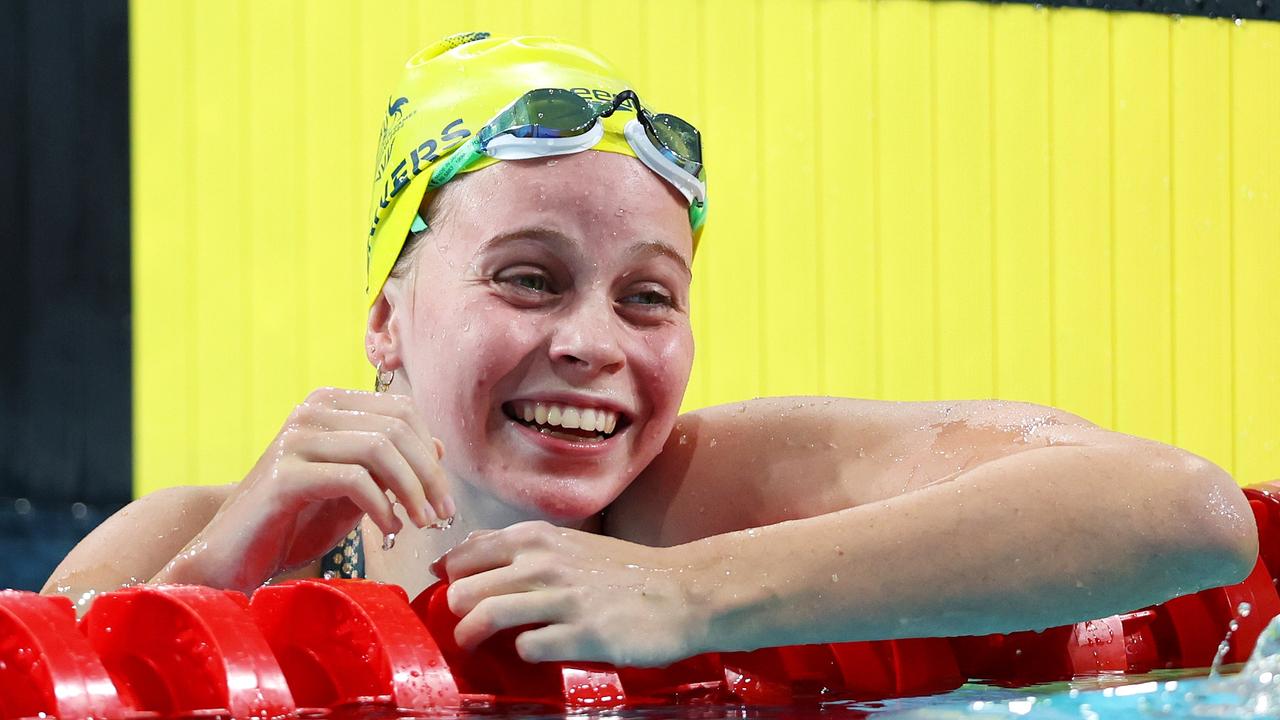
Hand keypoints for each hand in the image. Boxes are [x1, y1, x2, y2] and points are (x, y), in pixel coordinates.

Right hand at [157, 387, 452, 590]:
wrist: (231, 556)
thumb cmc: (295, 523)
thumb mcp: (353, 491)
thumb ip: (389, 466)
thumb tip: (439, 447)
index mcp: (330, 405)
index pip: (403, 411)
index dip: (431, 453)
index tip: (443, 496)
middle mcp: (312, 412)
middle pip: (397, 427)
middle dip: (429, 474)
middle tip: (443, 515)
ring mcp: (296, 439)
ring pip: (380, 448)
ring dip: (412, 490)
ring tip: (423, 524)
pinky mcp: (285, 475)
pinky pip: (354, 480)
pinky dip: (383, 507)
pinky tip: (389, 530)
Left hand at [434, 521, 704, 667]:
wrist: (682, 592)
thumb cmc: (623, 570)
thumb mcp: (567, 543)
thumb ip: (518, 548)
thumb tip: (462, 554)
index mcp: (537, 538)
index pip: (463, 556)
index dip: (450, 580)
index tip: (454, 596)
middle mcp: (543, 563)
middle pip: (464, 589)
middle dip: (456, 613)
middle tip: (464, 626)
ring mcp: (562, 598)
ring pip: (485, 616)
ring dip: (472, 637)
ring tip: (474, 646)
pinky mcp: (581, 634)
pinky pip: (526, 647)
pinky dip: (521, 653)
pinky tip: (533, 651)